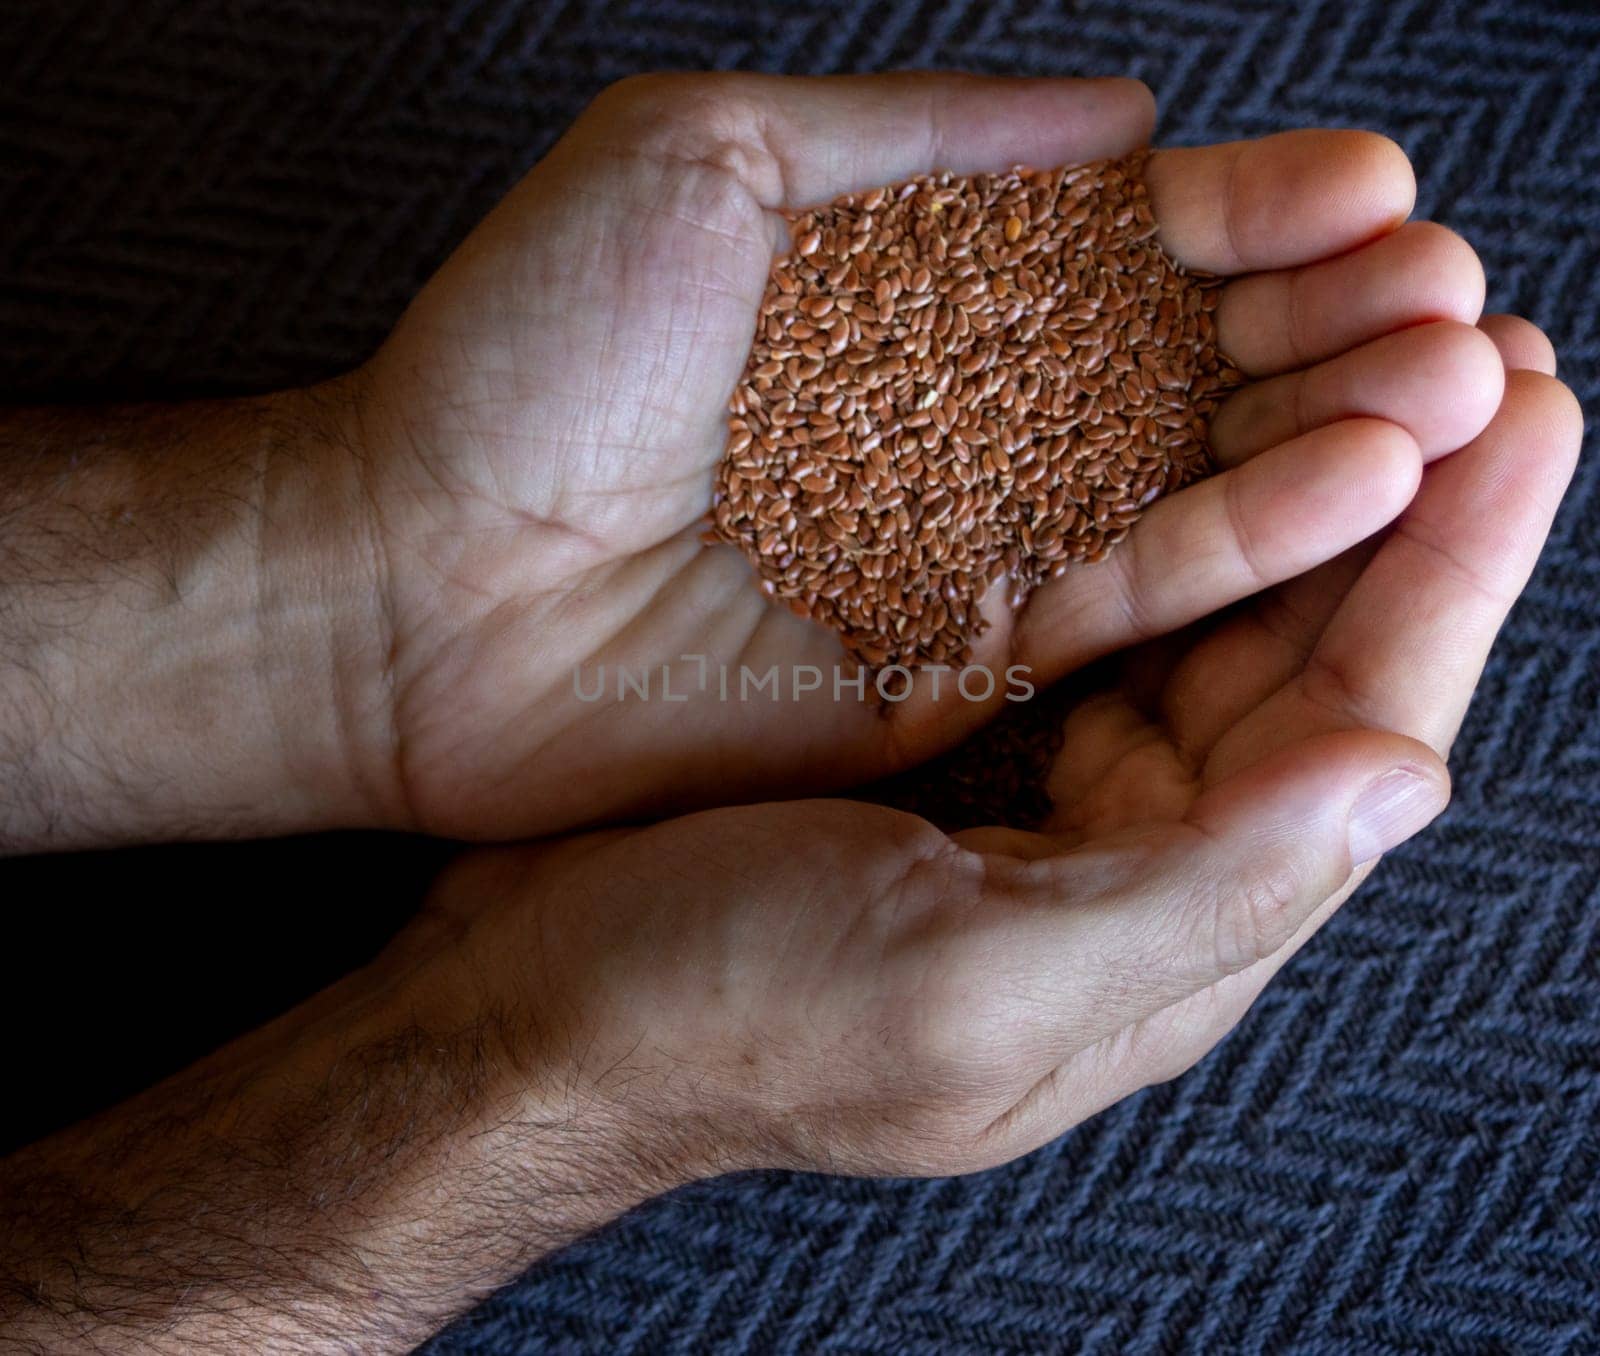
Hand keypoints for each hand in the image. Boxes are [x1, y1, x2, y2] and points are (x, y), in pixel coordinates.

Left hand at [336, 72, 1504, 838]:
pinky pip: (1120, 599)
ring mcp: (965, 544)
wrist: (416, 582)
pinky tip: (1366, 485)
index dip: (1251, 212)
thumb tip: (1121, 111)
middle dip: (1325, 322)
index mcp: (914, 285)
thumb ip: (924, 135)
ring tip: (1463, 379)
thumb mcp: (709, 158)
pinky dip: (1239, 546)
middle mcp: (960, 416)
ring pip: (1182, 480)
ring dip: (1326, 432)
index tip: (1370, 185)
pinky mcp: (955, 660)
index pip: (1123, 241)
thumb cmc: (524, 358)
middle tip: (1455, 291)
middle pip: (1182, 363)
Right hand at [409, 360, 1577, 1176]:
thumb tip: (1402, 777)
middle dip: (1401, 502)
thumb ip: (1194, 895)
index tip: (1523, 412)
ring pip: (1214, 623)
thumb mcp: (965, 983)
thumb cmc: (725, 1011)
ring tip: (1355, 346)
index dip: (1450, 573)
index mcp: (1163, 936)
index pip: (1357, 732)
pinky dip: (1155, 509)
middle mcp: (1131, 865)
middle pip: (1307, 661)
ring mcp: (1047, 799)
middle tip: (1469, 335)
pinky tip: (1177, 416)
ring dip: (1292, 483)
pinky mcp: (963, 743)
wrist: (533, 1007)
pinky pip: (1099, 612)